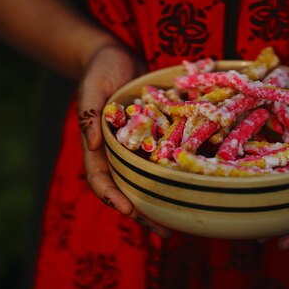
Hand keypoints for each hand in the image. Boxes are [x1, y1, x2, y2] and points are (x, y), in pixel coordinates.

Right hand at [77, 44, 169, 237]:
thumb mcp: (91, 88)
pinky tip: (198, 183)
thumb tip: (93, 144)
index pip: (101, 178)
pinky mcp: (157, 135)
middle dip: (143, 212)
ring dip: (164, 199)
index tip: (128, 210)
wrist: (118, 56)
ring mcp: (139, 145)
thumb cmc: (99, 70)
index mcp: (99, 146)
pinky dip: (179, 172)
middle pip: (129, 188)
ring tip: (182, 220)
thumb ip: (90, 114)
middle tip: (163, 231)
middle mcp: (119, 151)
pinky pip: (167, 157)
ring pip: (150, 179)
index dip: (113, 196)